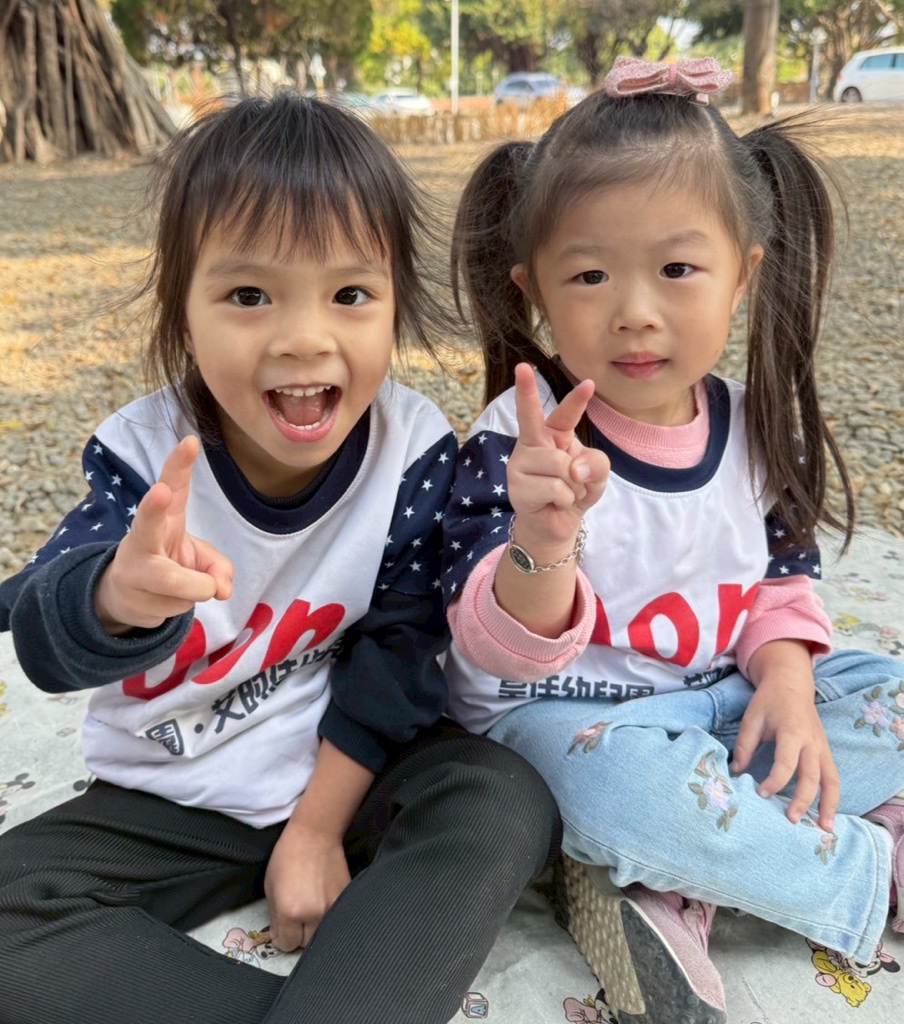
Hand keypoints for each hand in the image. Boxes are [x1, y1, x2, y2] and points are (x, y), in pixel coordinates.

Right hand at [94, 436, 232, 632]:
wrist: (128, 597)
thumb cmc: (170, 565)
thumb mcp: (201, 560)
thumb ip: (218, 567)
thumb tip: (222, 590)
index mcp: (166, 517)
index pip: (174, 484)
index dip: (180, 464)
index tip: (190, 442)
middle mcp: (142, 537)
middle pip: (146, 523)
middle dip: (153, 508)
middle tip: (162, 492)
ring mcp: (133, 567)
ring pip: (174, 581)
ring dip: (195, 588)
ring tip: (196, 586)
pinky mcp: (130, 595)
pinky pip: (174, 606)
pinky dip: (183, 605)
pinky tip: (166, 598)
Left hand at [264, 824, 351, 951]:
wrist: (315, 834)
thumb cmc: (287, 856)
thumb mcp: (270, 886)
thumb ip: (275, 916)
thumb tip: (280, 935)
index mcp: (289, 912)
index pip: (286, 944)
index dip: (281, 937)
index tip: (282, 927)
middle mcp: (312, 914)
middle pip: (305, 944)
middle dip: (298, 935)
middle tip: (295, 919)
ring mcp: (331, 908)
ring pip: (322, 934)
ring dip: (314, 928)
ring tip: (310, 911)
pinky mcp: (344, 899)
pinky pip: (334, 919)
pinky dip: (327, 916)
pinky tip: (322, 901)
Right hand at [508, 363, 609, 554]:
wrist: (557, 526)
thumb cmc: (574, 493)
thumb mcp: (597, 475)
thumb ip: (597, 463)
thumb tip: (573, 469)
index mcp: (553, 435)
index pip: (564, 414)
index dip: (576, 400)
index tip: (588, 383)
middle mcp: (532, 444)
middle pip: (531, 417)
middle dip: (525, 391)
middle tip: (522, 367)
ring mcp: (521, 463)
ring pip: (560, 466)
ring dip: (572, 486)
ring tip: (564, 494)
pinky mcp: (517, 485)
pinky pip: (555, 488)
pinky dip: (564, 500)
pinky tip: (554, 503)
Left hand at [731, 671, 839, 831]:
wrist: (791, 684)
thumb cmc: (769, 701)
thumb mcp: (752, 717)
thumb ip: (744, 744)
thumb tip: (736, 771)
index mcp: (792, 732)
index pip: (786, 763)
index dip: (774, 781)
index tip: (760, 793)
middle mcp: (812, 742)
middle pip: (812, 776)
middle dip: (803, 800)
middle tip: (790, 820)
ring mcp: (822, 748)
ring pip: (831, 780)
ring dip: (830, 805)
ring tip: (825, 828)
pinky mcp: (826, 752)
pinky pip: (833, 777)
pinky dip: (833, 796)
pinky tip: (827, 814)